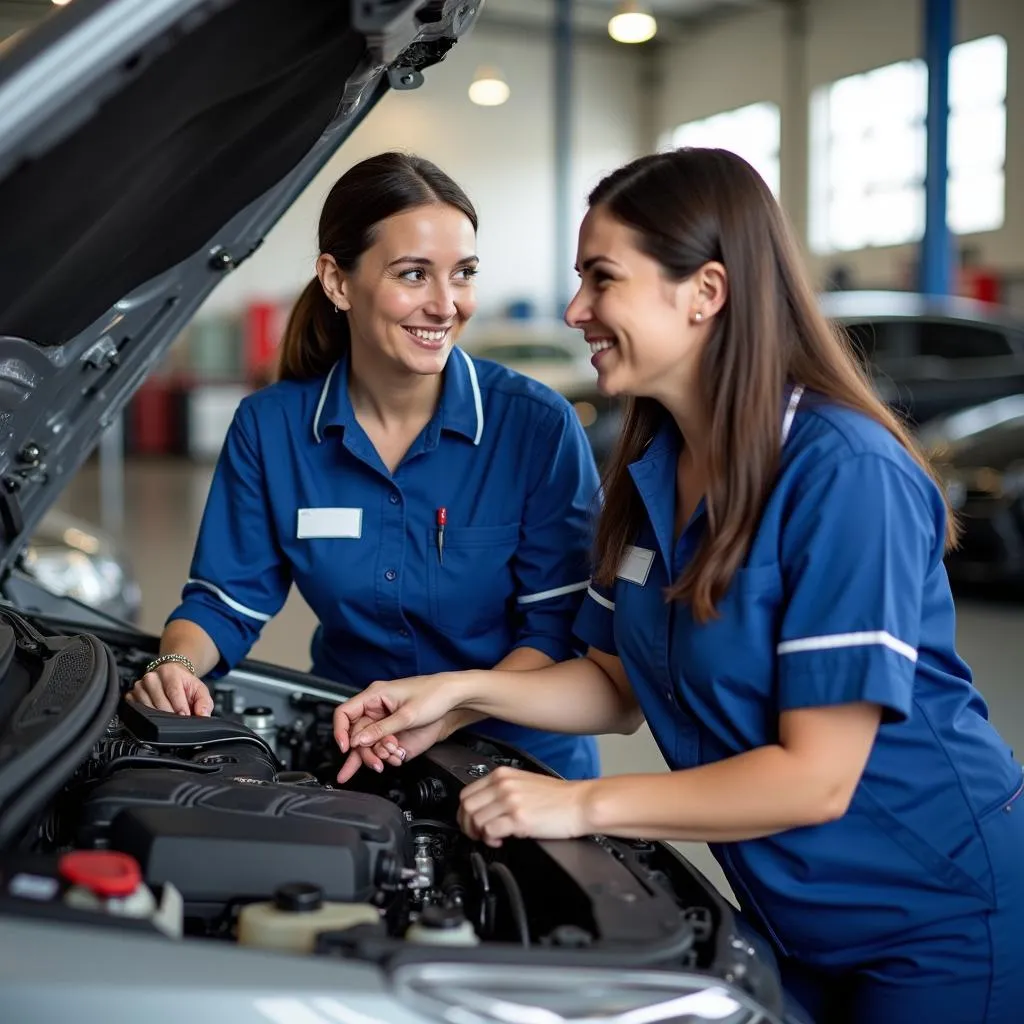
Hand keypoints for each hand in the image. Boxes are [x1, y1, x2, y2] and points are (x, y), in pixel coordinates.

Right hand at [127, 663, 212, 715]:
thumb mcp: (200, 690)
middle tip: (178, 719)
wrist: (172, 675)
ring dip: (158, 716)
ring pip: (147, 707)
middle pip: (159, 701)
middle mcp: (152, 677)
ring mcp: (139, 686)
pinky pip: (136, 709)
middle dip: (171, 714)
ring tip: (168, 717)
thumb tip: (203, 715)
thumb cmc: (185, 684)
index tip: (185, 715)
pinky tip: (155, 715)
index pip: (173, 691)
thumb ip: (204, 703)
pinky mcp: (131, 695)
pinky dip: (145, 716)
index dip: (180, 706)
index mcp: (169, 672)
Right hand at [333, 673, 474, 777]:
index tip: (346, 748)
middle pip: (356, 733)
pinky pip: (380, 745)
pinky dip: (385, 754)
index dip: (340, 731)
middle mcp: (376, 707)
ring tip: (388, 760)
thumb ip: (381, 729)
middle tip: (375, 763)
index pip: (345, 713)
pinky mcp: (393, 730)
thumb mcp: (407, 715)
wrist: (454, 698)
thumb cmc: (434, 695)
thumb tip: (358, 740)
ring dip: (375, 754)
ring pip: (368, 742)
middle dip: (364, 750)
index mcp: (375, 695)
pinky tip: (393, 758)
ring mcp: (385, 720)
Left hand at [457, 766, 593, 846]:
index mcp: (503, 775)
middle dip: (467, 825)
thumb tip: (485, 807)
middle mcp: (504, 785)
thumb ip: (502, 790)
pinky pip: (489, 831)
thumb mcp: (524, 783)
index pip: (467, 792)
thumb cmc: (559, 797)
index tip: (470, 821)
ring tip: (492, 838)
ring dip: (479, 834)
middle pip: (467, 806)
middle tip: (477, 834)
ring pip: (475, 819)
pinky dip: (490, 840)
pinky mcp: (519, 818)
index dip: (464, 812)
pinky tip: (501, 841)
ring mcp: (510, 801)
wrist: (580, 803)